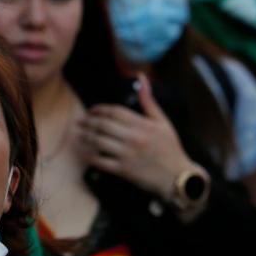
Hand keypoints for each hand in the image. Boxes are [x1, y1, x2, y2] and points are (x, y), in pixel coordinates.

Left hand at [77, 73, 196, 200]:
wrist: (177, 176)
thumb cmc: (170, 148)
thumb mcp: (163, 122)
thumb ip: (149, 101)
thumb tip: (141, 78)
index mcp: (143, 124)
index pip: (115, 112)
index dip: (99, 109)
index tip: (91, 111)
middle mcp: (133, 138)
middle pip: (103, 125)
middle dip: (88, 122)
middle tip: (79, 122)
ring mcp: (127, 155)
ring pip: (99, 142)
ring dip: (85, 137)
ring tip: (79, 135)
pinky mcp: (124, 170)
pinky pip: (101, 161)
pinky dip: (90, 156)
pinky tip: (84, 152)